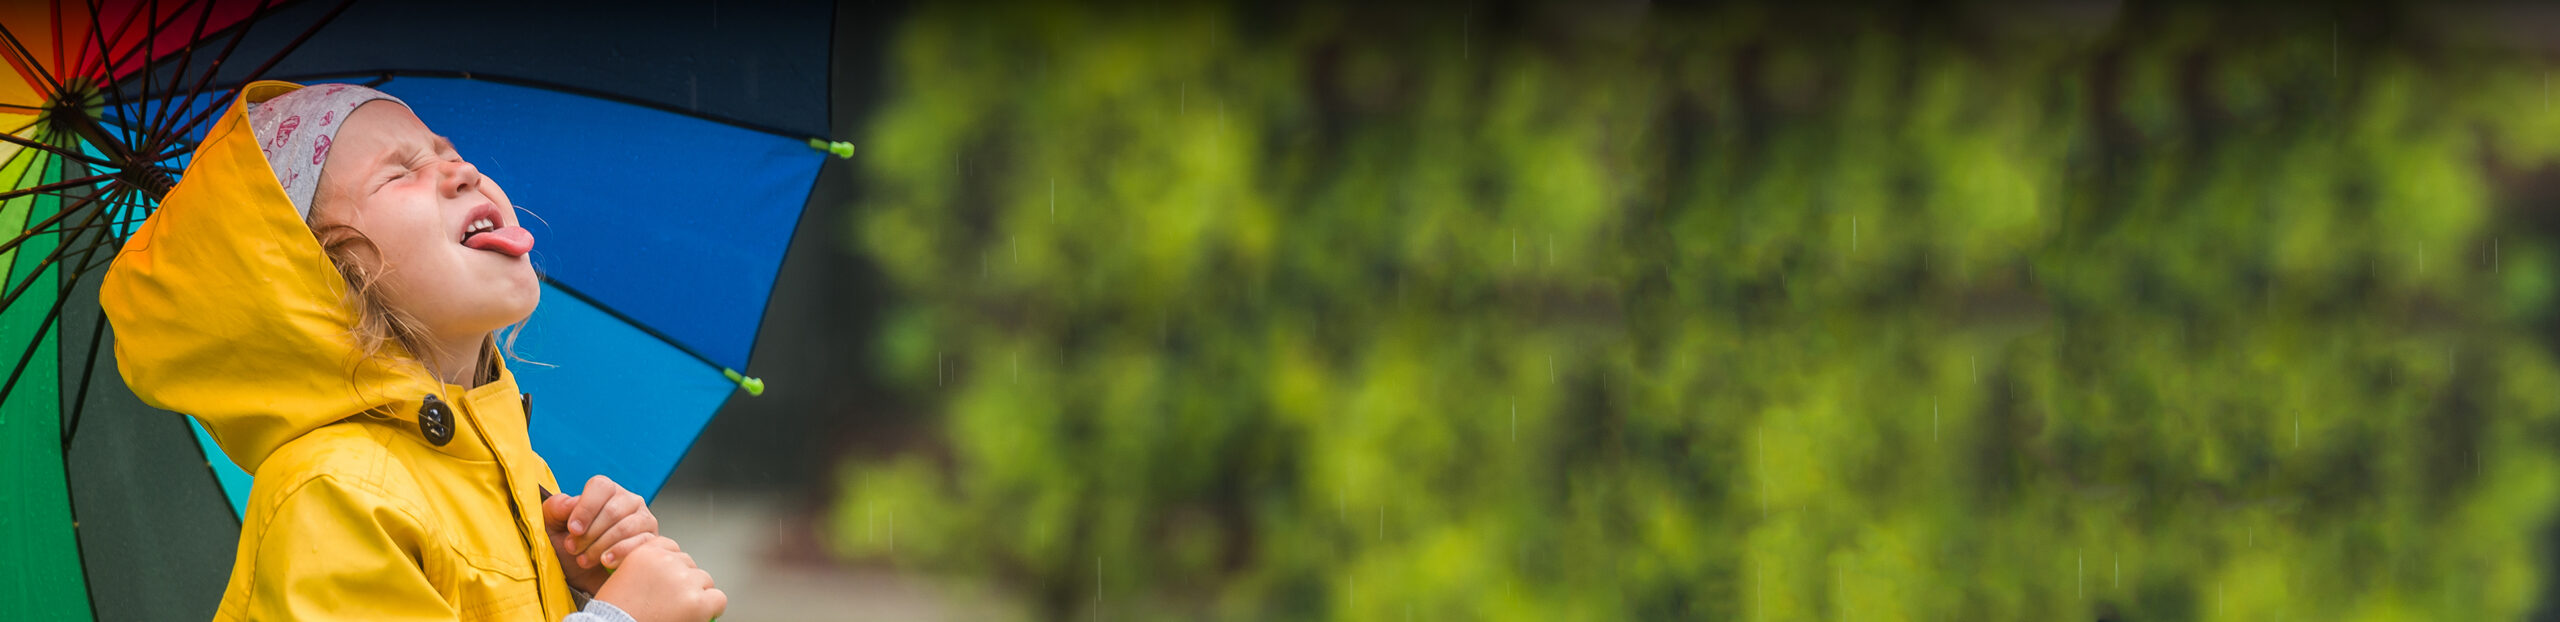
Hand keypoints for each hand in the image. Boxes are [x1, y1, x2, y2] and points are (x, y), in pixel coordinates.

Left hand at [542, 475, 660, 592]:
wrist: (583, 578)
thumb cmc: (568, 549)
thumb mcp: (551, 528)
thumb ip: (555, 508)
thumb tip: (571, 503)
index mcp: (606, 491)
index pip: (601, 486)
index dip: (585, 508)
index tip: (573, 529)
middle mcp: (628, 501)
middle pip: (613, 510)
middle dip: (589, 534)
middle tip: (573, 549)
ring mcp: (644, 520)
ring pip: (627, 527)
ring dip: (600, 546)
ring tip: (585, 559)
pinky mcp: (653, 540)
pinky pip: (642, 543)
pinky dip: (620, 554)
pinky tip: (606, 562)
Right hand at [593, 535, 725, 621]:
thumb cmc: (615, 613)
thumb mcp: (622, 579)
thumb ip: (645, 568)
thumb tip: (666, 572)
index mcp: (646, 553)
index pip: (671, 548)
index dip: (671, 566)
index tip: (667, 580)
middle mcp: (667, 562)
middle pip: (689, 565)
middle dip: (683, 581)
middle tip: (670, 601)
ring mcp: (684, 581)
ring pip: (704, 581)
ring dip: (696, 594)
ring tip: (679, 611)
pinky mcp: (698, 601)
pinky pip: (718, 599)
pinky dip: (712, 608)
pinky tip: (698, 616)